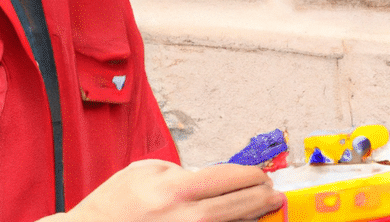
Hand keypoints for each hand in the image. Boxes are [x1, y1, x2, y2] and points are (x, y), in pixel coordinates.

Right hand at [47, 159, 284, 221]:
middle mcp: (189, 217)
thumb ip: (182, 172)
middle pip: (243, 204)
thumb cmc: (115, 204)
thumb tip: (214, 178)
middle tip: (273, 192)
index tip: (260, 174)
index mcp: (178, 189)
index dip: (253, 174)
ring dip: (254, 216)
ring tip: (266, 209)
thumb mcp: (146, 171)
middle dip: (263, 196)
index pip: (232, 177)